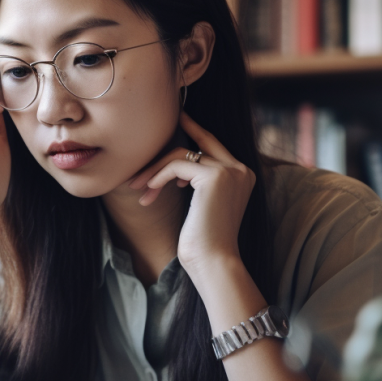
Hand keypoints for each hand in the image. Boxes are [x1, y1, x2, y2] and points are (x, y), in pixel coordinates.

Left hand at [127, 111, 255, 279]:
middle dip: (177, 136)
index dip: (197, 130)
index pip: (215, 145)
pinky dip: (158, 177)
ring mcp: (230, 171)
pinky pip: (176, 166)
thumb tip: (179, 170)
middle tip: (156, 131)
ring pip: (182, 155)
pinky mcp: (215, 176)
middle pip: (200, 144)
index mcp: (243, 176)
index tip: (182, 118)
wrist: (214, 262)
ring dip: (155, 170)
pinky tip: (149, 193)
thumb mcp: (203, 207)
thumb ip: (199, 184)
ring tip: (138, 187)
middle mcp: (241, 170)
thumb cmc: (204, 242)